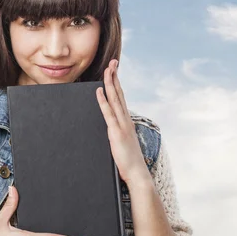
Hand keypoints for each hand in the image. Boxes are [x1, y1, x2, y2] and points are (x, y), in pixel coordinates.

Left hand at [96, 59, 150, 184]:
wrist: (137, 173)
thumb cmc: (128, 160)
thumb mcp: (121, 142)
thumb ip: (116, 133)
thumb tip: (110, 129)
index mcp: (126, 120)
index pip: (121, 97)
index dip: (117, 83)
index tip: (114, 70)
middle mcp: (125, 119)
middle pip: (119, 93)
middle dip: (115, 76)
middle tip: (113, 61)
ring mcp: (122, 125)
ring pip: (115, 99)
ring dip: (110, 83)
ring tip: (107, 69)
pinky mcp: (116, 132)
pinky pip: (108, 114)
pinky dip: (103, 101)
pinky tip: (99, 91)